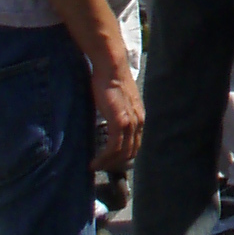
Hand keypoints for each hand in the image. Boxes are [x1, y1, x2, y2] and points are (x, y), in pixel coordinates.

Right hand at [91, 43, 141, 170]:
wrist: (111, 67)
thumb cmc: (109, 80)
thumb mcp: (116, 101)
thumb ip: (115, 113)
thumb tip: (107, 122)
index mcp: (139, 117)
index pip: (135, 144)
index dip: (123, 155)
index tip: (110, 161)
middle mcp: (138, 122)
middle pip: (130, 152)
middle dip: (116, 163)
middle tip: (101, 167)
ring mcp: (130, 123)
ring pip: (122, 153)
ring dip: (108, 163)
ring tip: (95, 167)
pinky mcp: (120, 122)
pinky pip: (113, 147)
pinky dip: (104, 158)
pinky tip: (94, 162)